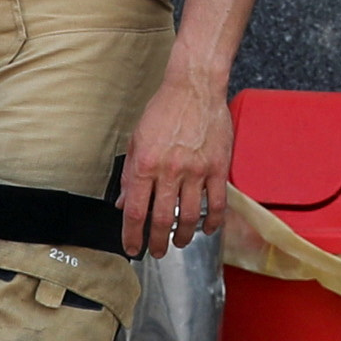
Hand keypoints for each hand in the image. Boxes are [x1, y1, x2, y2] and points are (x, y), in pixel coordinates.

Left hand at [122, 64, 232, 252]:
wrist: (194, 87)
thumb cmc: (164, 109)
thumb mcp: (137, 140)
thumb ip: (130, 175)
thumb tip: (122, 202)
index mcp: (145, 164)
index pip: (135, 211)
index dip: (132, 235)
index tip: (132, 247)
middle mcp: (169, 170)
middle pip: (162, 219)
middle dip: (156, 243)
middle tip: (156, 252)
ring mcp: (196, 170)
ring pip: (189, 216)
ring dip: (183, 236)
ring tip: (178, 243)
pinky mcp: (217, 167)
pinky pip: (216, 203)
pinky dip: (212, 222)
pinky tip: (207, 229)